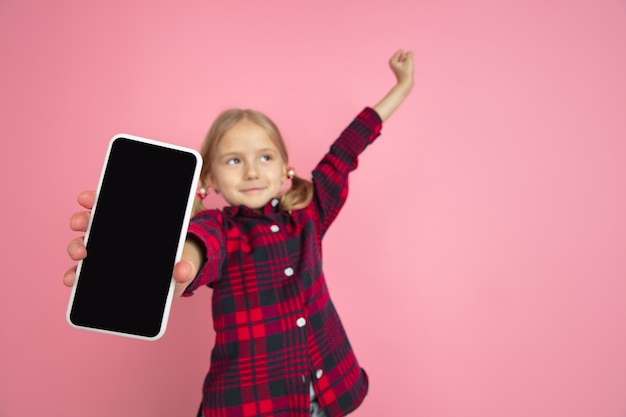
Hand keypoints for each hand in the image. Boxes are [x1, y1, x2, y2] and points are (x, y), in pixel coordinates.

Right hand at [63, 190, 199, 297]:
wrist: (169, 287)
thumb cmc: (174, 268)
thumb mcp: (183, 266)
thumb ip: (185, 268)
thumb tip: (182, 270)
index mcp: (133, 225)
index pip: (111, 204)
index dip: (96, 198)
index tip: (87, 198)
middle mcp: (113, 236)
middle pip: (92, 221)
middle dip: (82, 219)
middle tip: (81, 223)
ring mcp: (104, 255)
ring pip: (82, 245)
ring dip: (75, 247)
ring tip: (80, 254)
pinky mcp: (98, 275)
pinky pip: (81, 273)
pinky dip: (73, 275)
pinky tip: (72, 278)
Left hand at [389, 49, 413, 88]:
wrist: (406, 84)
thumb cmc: (406, 73)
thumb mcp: (409, 60)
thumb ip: (410, 54)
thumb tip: (409, 54)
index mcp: (392, 60)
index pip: (401, 51)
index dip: (404, 57)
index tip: (403, 65)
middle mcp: (393, 62)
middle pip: (403, 54)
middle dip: (406, 59)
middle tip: (405, 68)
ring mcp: (397, 65)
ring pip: (406, 58)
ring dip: (408, 62)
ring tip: (406, 69)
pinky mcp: (401, 67)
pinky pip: (407, 61)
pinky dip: (408, 65)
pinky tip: (407, 71)